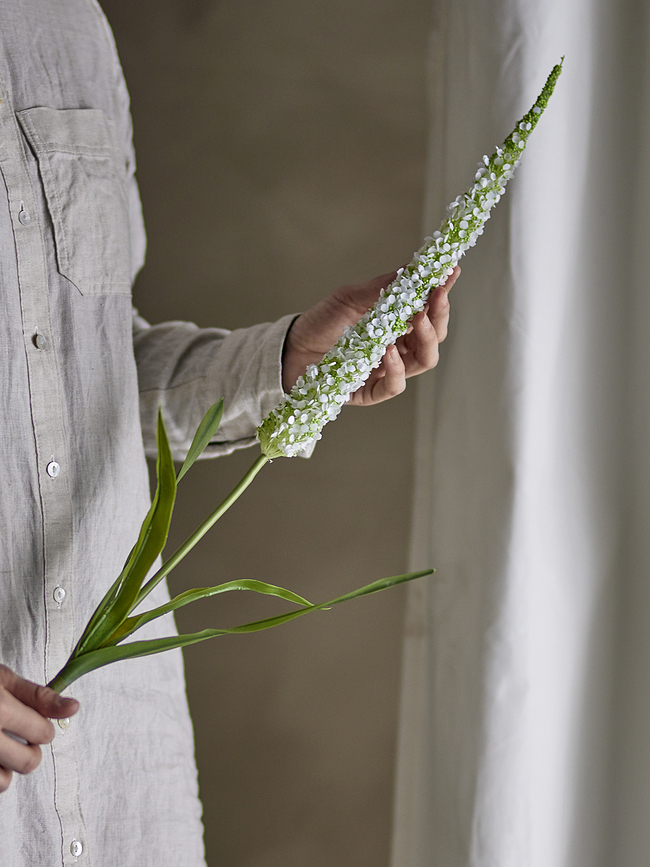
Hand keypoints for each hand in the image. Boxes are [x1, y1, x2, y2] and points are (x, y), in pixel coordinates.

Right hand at [0, 664, 78, 791]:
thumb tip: (74, 708)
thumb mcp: (3, 679)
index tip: (32, 722)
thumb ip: (38, 696)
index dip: (41, 727)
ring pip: (5, 782)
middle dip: (29, 750)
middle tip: (17, 736)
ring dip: (7, 768)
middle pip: (29, 762)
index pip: (43, 733)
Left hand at [282, 266, 458, 402]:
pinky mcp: (372, 392)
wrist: (290, 350)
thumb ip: (380, 288)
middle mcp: (398, 348)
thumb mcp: (348, 298)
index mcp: (397, 324)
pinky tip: (388, 350)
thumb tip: (411, 269)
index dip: (441, 293)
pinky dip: (396, 368)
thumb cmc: (320, 323)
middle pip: (434, 336)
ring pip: (424, 360)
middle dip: (439, 314)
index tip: (450, 272)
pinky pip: (395, 385)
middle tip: (436, 296)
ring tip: (417, 319)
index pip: (428, 310)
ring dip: (425, 339)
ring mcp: (387, 371)